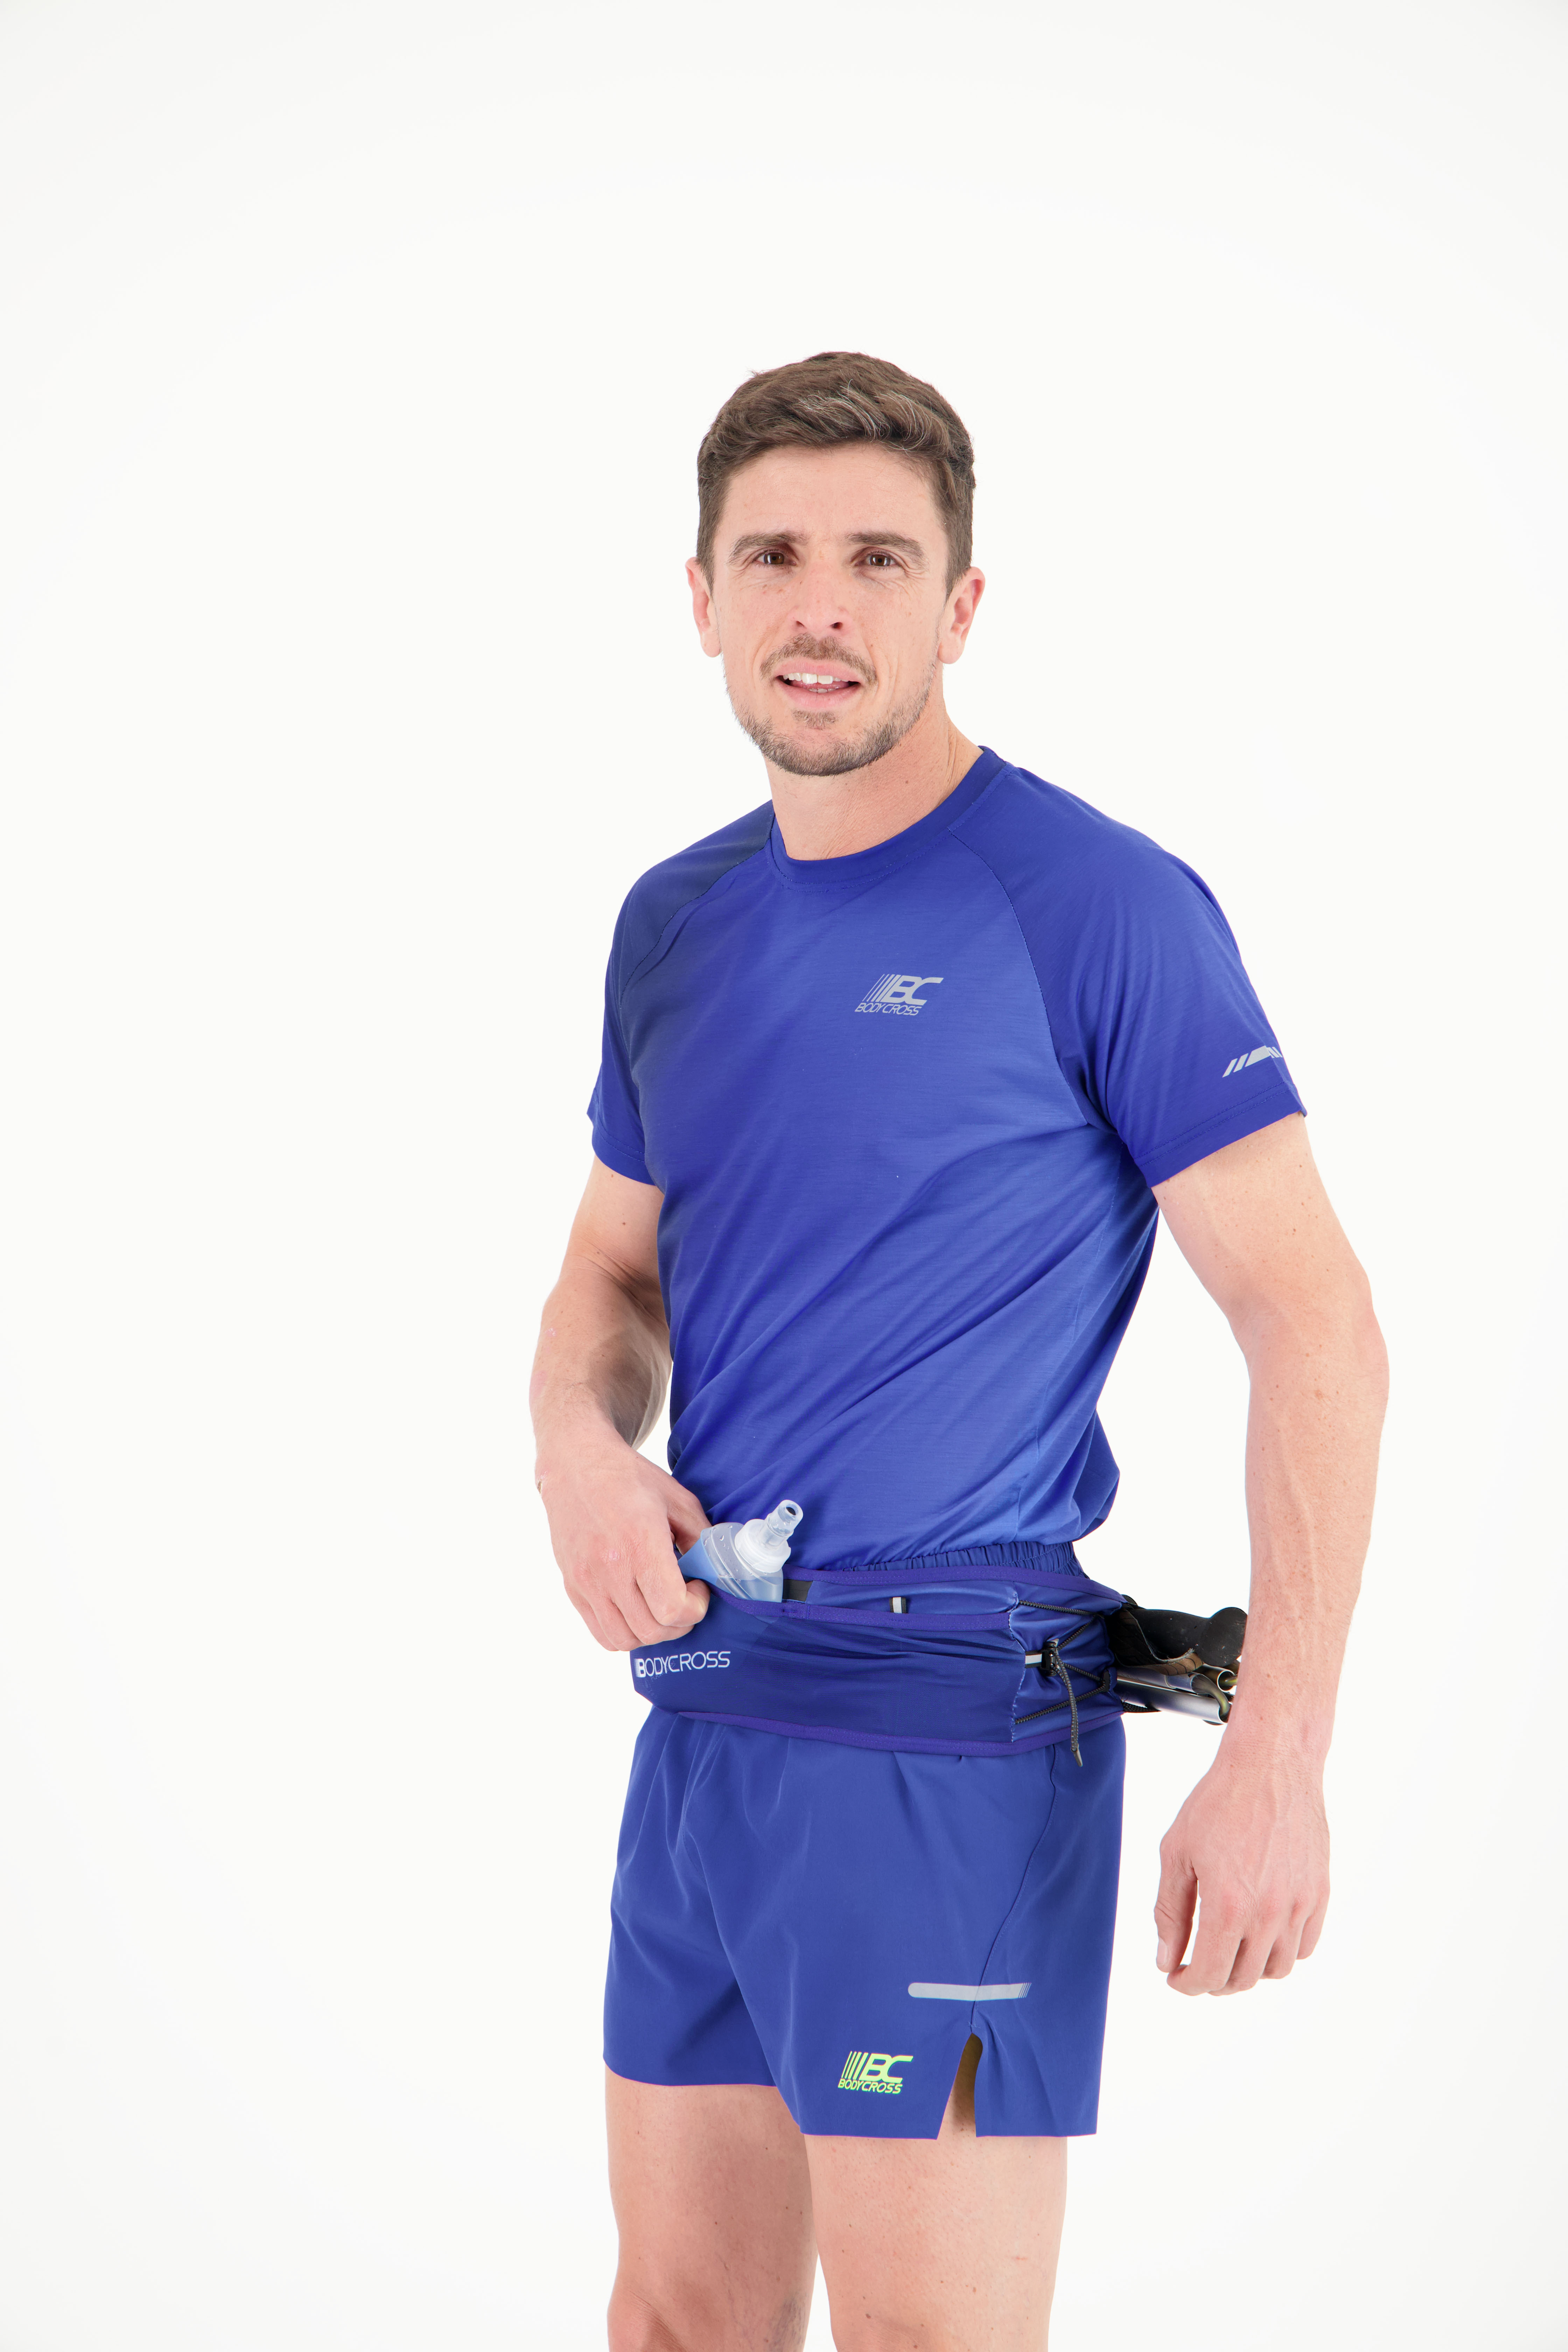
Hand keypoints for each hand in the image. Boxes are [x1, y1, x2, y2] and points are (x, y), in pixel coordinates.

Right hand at [536, 1426, 711, 1651]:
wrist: (575, 1465)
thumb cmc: (629, 1479)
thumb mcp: (678, 1498)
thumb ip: (701, 1538)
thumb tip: (715, 1571)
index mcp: (639, 1543)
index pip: (672, 1608)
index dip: (696, 1607)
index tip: (698, 1586)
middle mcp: (609, 1568)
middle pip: (653, 1630)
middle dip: (679, 1623)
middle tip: (684, 1598)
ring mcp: (587, 1582)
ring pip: (625, 1640)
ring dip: (652, 1632)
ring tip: (660, 1606)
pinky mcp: (573, 1587)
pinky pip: (602, 1633)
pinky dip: (625, 1633)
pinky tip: (636, 1608)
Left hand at [1153, 1738, 1329, 1994]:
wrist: (1271, 1764)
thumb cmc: (1219, 1801)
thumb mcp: (1177, 1852)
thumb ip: (1170, 1910)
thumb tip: (1166, 1958)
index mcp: (1228, 1905)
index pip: (1210, 1973)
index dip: (1188, 1984)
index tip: (1176, 1976)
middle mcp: (1268, 1913)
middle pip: (1242, 1978)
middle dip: (1214, 1979)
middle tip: (1197, 1962)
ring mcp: (1299, 1905)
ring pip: (1276, 1968)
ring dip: (1249, 1969)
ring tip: (1229, 1949)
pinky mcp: (1319, 1893)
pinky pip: (1305, 1945)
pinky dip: (1282, 1951)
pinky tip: (1261, 1933)